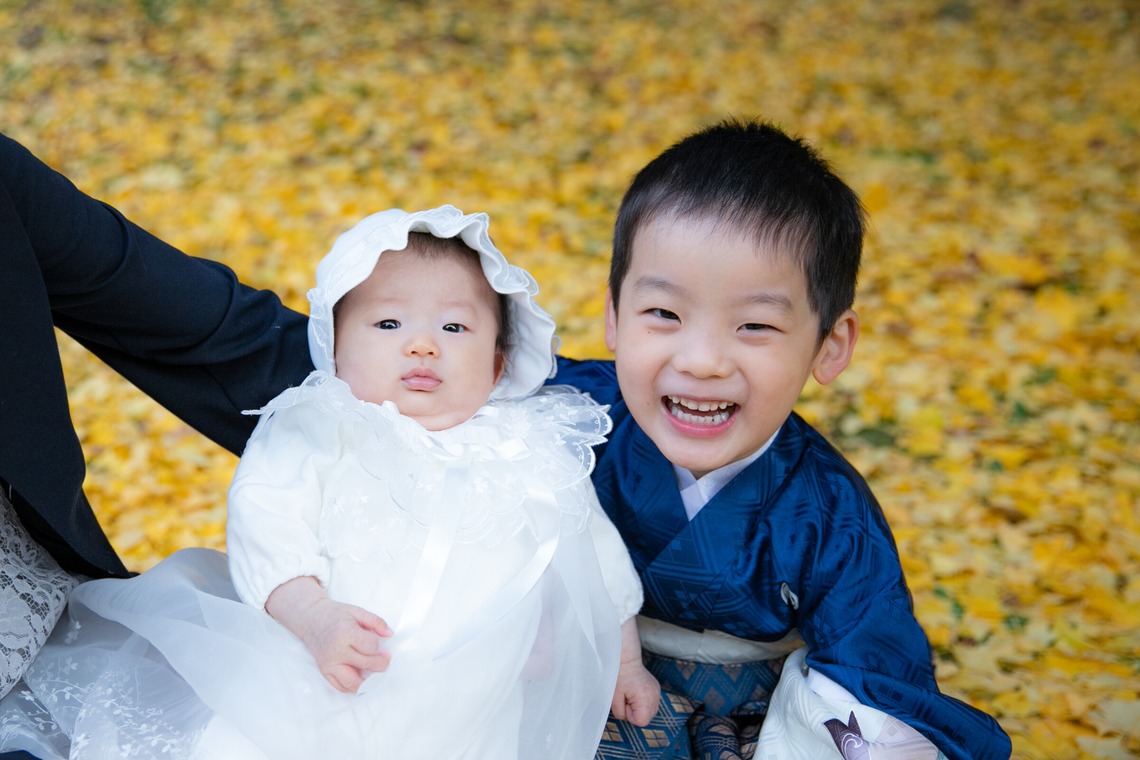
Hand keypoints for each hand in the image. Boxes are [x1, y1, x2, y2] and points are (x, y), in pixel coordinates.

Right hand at [265, 576, 392, 692]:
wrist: (311, 618)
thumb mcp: (357, 611)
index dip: (380, 647)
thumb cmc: (335, 614)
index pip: (372, 647)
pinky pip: (340, 687)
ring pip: (353, 682)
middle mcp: (336, 651)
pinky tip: (359, 677)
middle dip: (380, 664)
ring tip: (373, 672)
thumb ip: (376, 622)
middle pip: (366, 664)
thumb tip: (390, 634)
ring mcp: (329, 663)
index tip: (382, 645)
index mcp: (346, 633)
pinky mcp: (324, 671)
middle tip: (385, 660)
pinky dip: (352, 686)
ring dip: (367, 680)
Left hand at [612, 659, 660, 725]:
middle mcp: (655, 696)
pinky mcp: (656, 689)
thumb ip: (620, 713)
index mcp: (645, 698)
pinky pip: (651, 703)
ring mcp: (657, 692)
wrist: (626, 660)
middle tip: (627, 698)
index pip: (642, 722)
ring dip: (640, 707)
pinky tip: (637, 692)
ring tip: (632, 695)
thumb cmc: (619, 676)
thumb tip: (626, 717)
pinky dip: (644, 702)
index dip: (631, 715)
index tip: (625, 703)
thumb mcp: (614, 698)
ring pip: (650, 711)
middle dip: (636, 712)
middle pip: (647, 718)